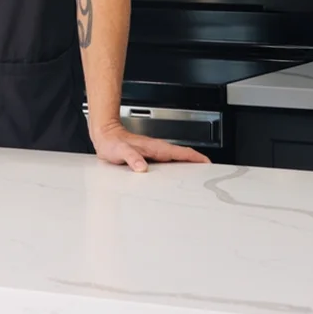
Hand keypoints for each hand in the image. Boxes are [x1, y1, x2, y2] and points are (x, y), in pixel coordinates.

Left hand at [90, 124, 212, 172]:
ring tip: (196, 177)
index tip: (207, 163)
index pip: (181, 152)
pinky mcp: (149, 157)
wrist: (105, 136)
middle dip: (197, 164)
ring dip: (187, 166)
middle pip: (182, 157)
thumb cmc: (112, 142)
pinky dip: (174, 169)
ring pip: (175, 160)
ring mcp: (154, 153)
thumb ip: (131, 158)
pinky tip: (174, 177)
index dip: (195, 157)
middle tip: (208, 174)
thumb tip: (142, 167)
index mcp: (155, 148)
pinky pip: (166, 164)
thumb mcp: (121, 151)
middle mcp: (157, 150)